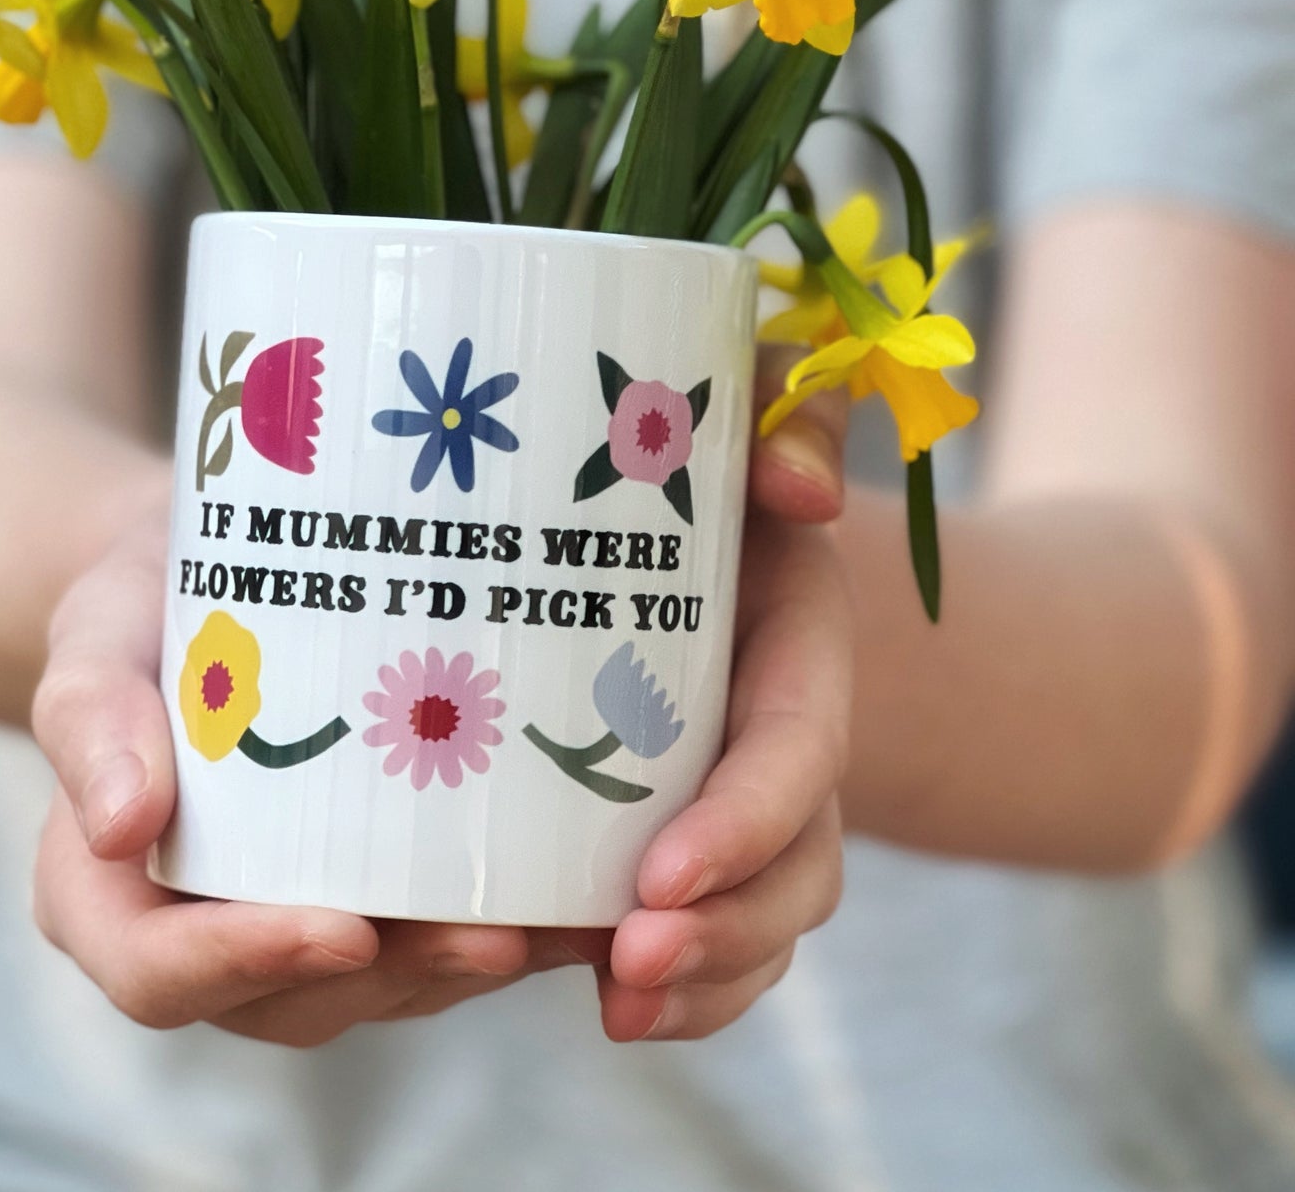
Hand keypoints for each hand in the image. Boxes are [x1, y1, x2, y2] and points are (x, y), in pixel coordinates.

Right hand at [31, 504, 605, 1047]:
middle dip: (397, 977)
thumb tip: (121, 826)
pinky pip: (421, 939)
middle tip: (492, 935)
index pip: (159, 974)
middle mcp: (198, 933)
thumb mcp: (96, 642)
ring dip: (462, 966)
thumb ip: (94, 718)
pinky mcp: (360, 896)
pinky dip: (500, 929)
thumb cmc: (135, 616)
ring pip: (374, 985)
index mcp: (108, 898)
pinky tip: (575, 899)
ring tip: (551, 922)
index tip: (345, 929)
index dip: (247, 966)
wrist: (205, 582)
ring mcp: (283, 923)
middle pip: (288, 997)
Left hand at [594, 352, 852, 1040]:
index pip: (796, 751)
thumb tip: (799, 486)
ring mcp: (738, 807)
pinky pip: (713, 944)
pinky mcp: (685, 842)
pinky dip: (681, 994)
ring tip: (615, 1005)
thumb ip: (799, 410)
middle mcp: (778, 744)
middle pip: (792, 870)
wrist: (695, 533)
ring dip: (701, 984)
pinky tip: (610, 1005)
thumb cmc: (711, 462)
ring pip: (757, 928)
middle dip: (725, 932)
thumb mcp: (761, 404)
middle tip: (625, 963)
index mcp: (796, 651)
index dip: (746, 820)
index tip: (663, 876)